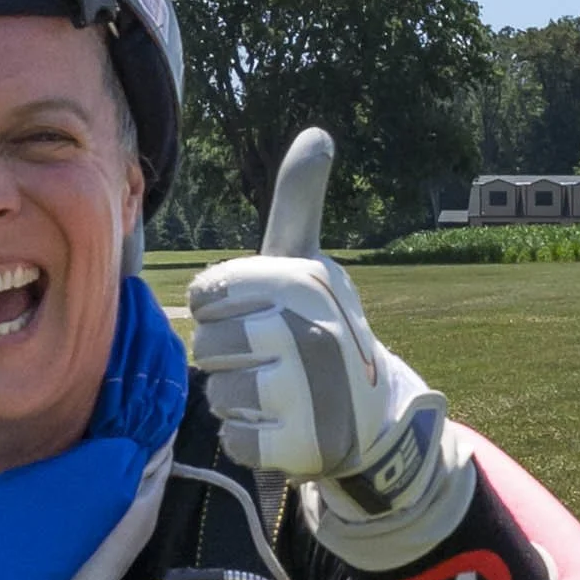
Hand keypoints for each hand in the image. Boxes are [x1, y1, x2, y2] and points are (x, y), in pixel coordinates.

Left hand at [187, 129, 445, 510]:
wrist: (372, 414)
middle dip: (226, 354)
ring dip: (235, 397)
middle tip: (265, 357)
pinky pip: (233, 438)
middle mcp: (308, 333)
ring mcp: (305, 393)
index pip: (210, 292)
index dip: (221, 307)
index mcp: (304, 282)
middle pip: (207, 344)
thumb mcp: (311, 263)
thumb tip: (317, 133)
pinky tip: (279, 424)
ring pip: (216, 393)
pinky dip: (247, 436)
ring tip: (274, 390)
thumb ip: (300, 202)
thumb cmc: (322, 327)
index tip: (252, 312)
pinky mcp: (297, 446)